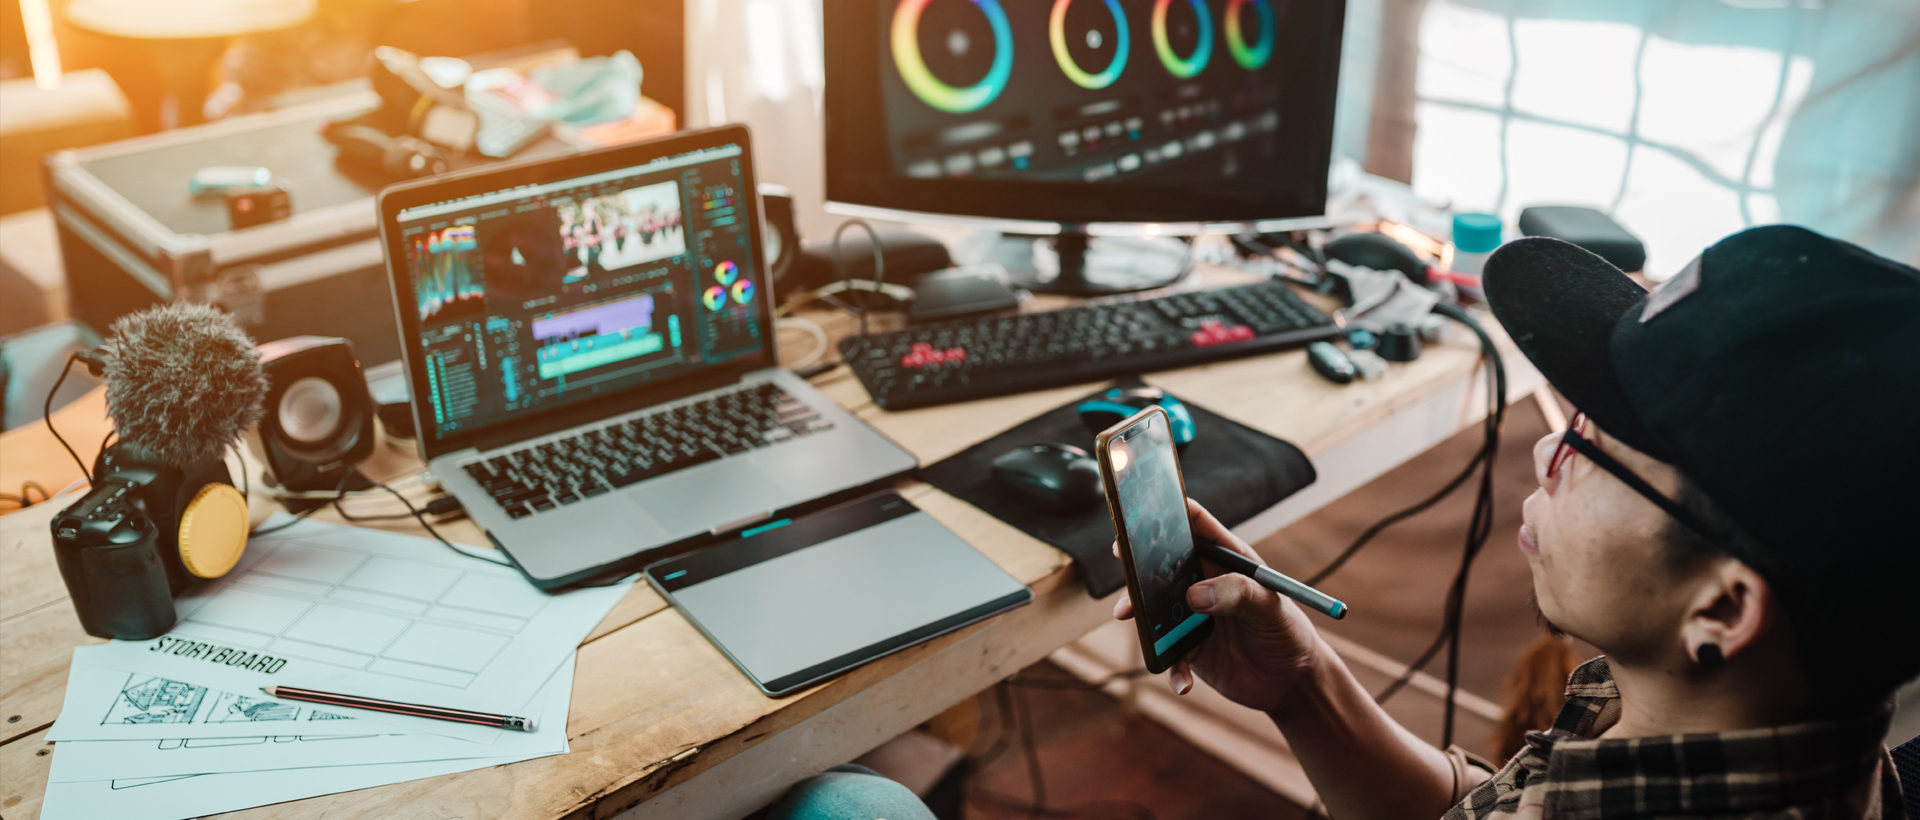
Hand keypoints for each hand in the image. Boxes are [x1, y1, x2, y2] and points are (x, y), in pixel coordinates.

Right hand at [1113, 499, 1322, 712]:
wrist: (1291, 682)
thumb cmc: (1288, 632)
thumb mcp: (1271, 607)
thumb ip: (1239, 594)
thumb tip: (1194, 595)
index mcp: (1227, 560)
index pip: (1196, 526)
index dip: (1171, 512)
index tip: (1146, 508)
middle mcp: (1204, 582)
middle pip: (1163, 563)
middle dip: (1139, 559)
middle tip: (1121, 556)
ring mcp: (1192, 615)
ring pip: (1154, 606)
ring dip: (1137, 609)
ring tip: (1126, 613)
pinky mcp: (1187, 648)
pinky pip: (1167, 654)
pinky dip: (1169, 666)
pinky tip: (1183, 682)